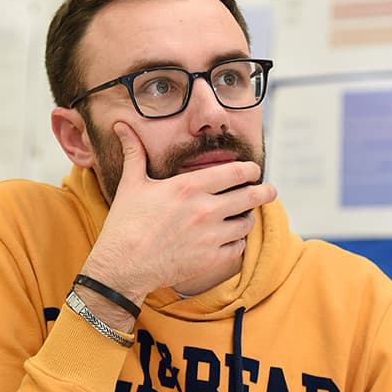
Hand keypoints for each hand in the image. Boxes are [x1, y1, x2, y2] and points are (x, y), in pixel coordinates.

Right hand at [83, 122, 276, 300]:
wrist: (121, 266)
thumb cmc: (125, 224)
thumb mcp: (131, 184)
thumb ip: (134, 152)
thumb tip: (121, 125)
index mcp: (189, 186)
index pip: (236, 172)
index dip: (251, 170)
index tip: (254, 171)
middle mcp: (205, 209)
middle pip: (251, 196)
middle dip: (265, 192)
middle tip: (270, 191)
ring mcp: (210, 236)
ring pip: (247, 223)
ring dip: (247, 218)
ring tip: (243, 217)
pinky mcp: (210, 260)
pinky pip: (238, 248)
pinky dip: (237, 243)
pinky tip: (230, 240)